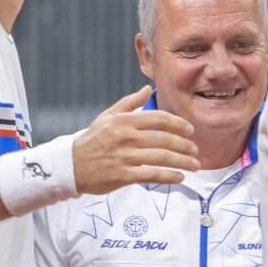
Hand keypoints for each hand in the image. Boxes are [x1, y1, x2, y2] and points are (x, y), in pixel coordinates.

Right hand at [72, 85, 198, 192]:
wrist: (71, 165)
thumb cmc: (92, 139)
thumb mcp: (107, 116)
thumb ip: (130, 102)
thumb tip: (148, 89)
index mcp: (125, 120)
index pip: (159, 118)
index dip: (179, 124)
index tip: (190, 131)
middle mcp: (126, 137)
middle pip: (164, 139)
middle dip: (185, 145)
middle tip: (196, 150)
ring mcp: (125, 156)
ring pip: (161, 157)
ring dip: (182, 161)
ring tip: (194, 165)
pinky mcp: (123, 175)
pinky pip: (152, 175)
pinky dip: (169, 176)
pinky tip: (180, 177)